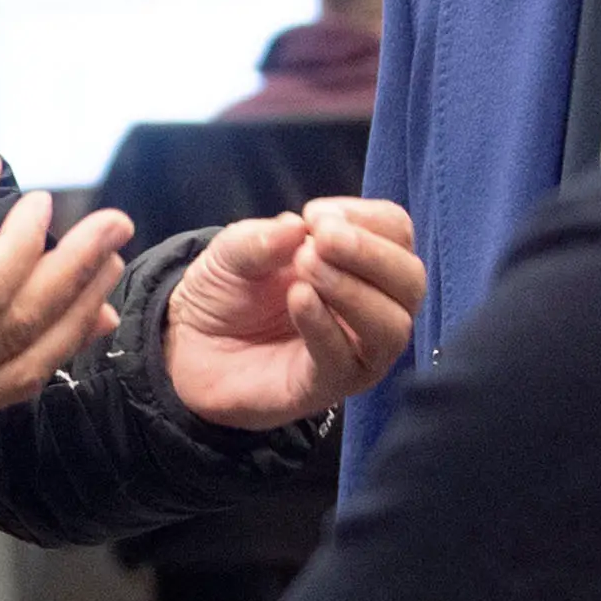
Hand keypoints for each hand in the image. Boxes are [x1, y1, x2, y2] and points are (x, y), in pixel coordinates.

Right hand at [0, 151, 133, 439]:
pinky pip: (1, 393)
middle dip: (75, 275)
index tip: (41, 201)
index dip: (26, 245)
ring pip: (21, 373)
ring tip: (108, 271)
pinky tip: (77, 323)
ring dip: (74, 318)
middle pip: (16, 332)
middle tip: (114, 227)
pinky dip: (47, 357)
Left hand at [164, 199, 422, 431]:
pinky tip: (298, 299)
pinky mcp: (326, 386)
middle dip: (371, 253)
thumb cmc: (228, 291)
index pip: (398, 233)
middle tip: (321, 240)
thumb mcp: (233, 250)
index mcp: (360, 263)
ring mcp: (353, 351)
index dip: (365, 218)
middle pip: (411, 279)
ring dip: (354, 290)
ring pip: (393, 326)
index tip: (315, 215)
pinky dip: (326, 325)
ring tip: (306, 270)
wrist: (189, 345)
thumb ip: (260, 238)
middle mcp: (371, 307)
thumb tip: (297, 227)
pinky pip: (346, 360)